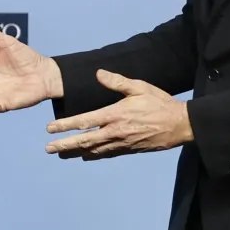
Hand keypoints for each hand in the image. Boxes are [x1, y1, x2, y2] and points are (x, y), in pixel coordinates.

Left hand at [46, 70, 192, 159]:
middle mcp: (115, 132)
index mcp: (115, 114)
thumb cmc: (160, 103)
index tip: (50, 128)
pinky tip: (85, 156)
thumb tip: (99, 73)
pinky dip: (93, 155)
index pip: (84, 121)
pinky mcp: (129, 150)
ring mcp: (121, 143)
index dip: (65, 125)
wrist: (180, 125)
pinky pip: (106, 154)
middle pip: (84, 141)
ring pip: (93, 151)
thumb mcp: (139, 87)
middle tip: (48, 148)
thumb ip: (117, 82)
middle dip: (64, 145)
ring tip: (61, 155)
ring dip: (75, 153)